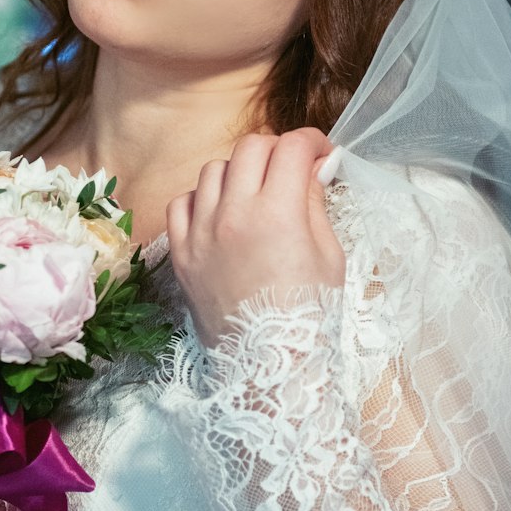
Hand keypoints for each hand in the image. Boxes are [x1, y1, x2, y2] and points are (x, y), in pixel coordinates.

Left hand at [165, 127, 344, 350]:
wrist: (270, 368)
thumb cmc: (310, 316)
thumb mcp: (330, 256)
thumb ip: (316, 202)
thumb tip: (315, 167)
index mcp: (278, 213)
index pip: (293, 148)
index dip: (314, 142)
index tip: (322, 153)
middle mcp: (234, 214)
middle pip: (252, 148)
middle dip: (278, 150)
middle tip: (292, 170)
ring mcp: (201, 232)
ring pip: (214, 169)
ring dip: (240, 171)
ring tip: (256, 193)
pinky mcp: (180, 253)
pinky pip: (182, 202)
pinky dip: (202, 198)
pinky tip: (221, 212)